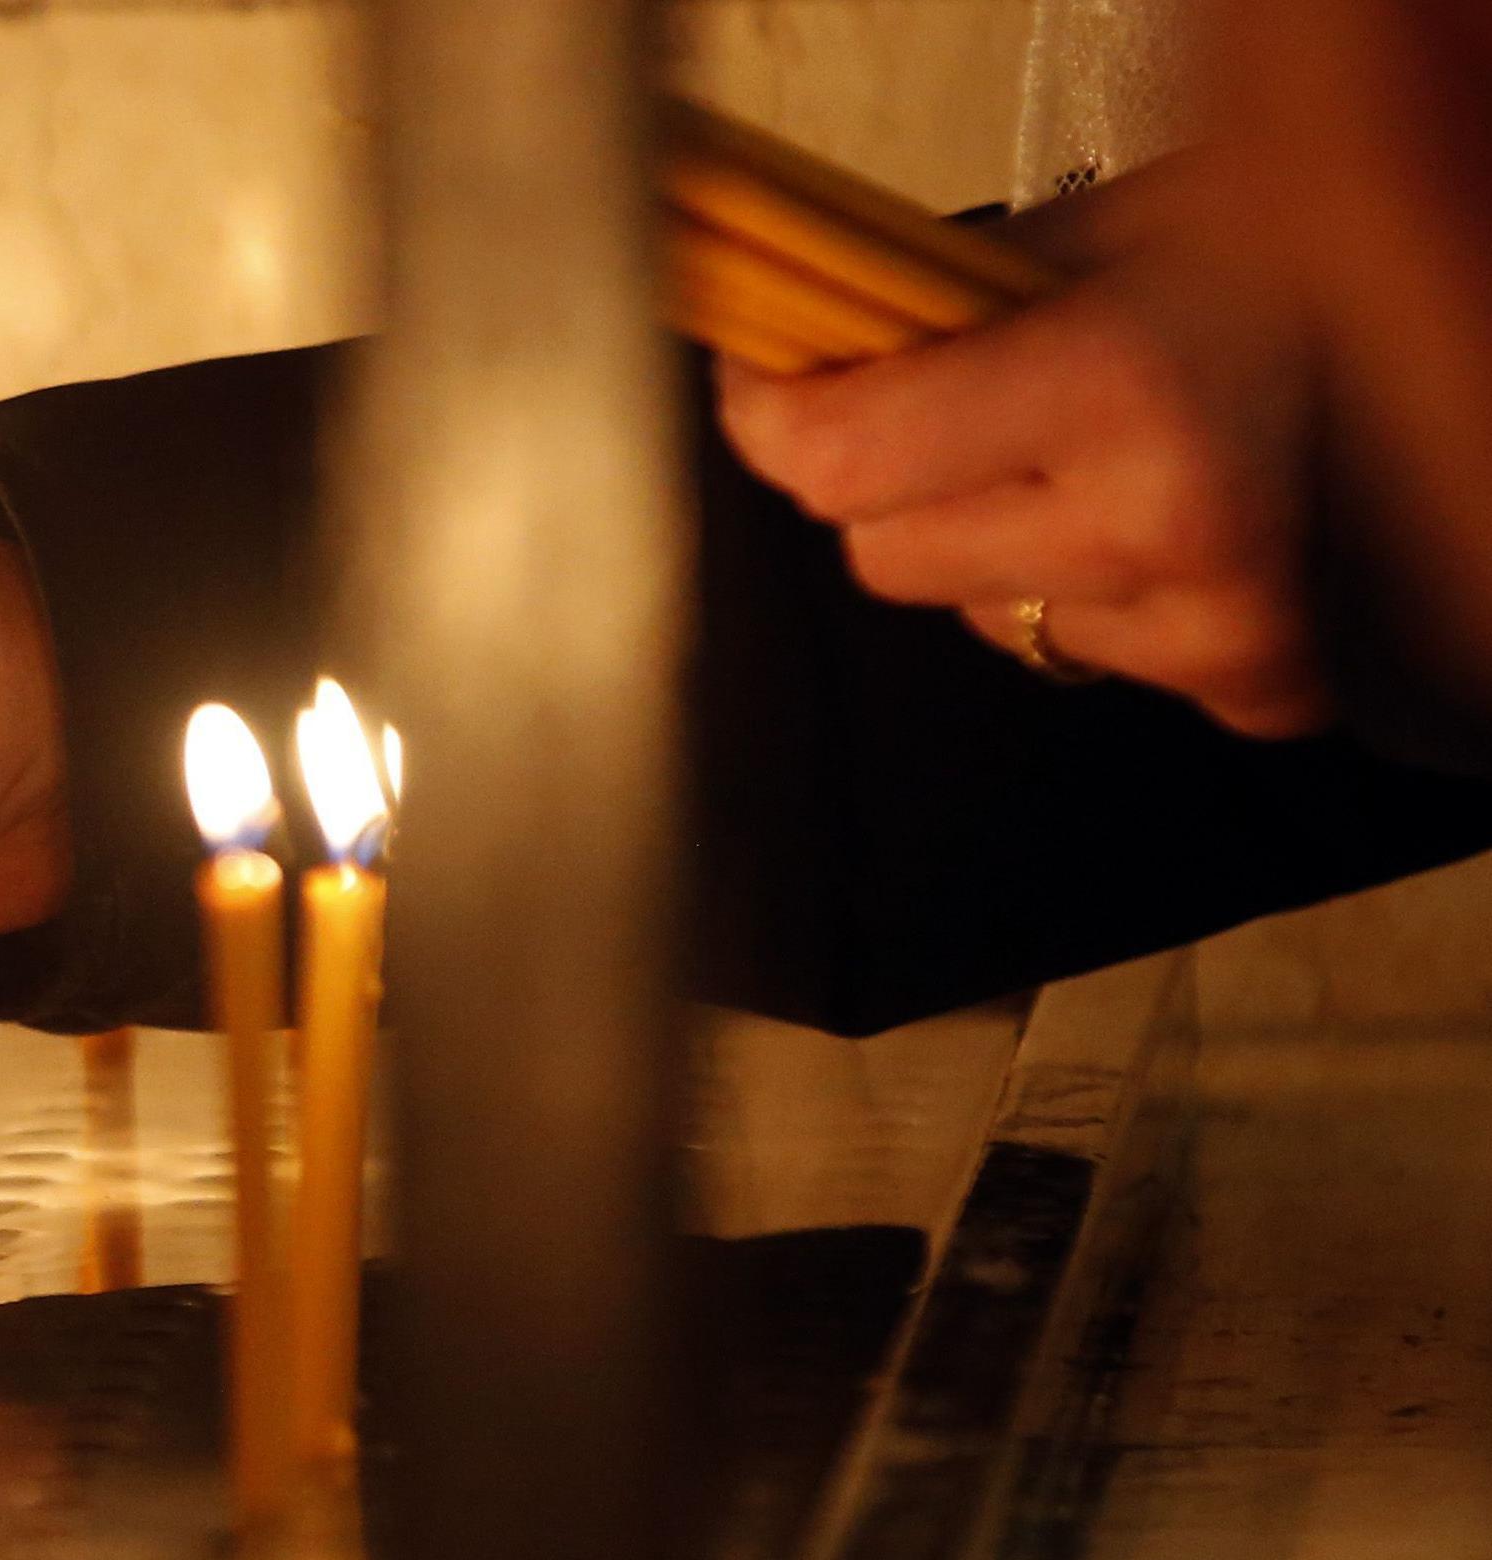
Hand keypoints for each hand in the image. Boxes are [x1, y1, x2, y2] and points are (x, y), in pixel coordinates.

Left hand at [713, 169, 1329, 736]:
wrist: (1444, 326)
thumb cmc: (1287, 264)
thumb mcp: (1105, 237)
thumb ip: (936, 306)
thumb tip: (783, 354)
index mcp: (1124, 387)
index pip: (834, 459)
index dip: (774, 416)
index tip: (768, 384)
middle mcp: (1167, 523)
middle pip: (880, 553)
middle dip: (892, 478)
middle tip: (962, 406)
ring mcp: (1218, 625)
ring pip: (973, 615)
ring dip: (997, 545)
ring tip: (1098, 458)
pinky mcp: (1256, 688)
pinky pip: (1076, 655)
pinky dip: (1089, 598)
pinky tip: (1160, 524)